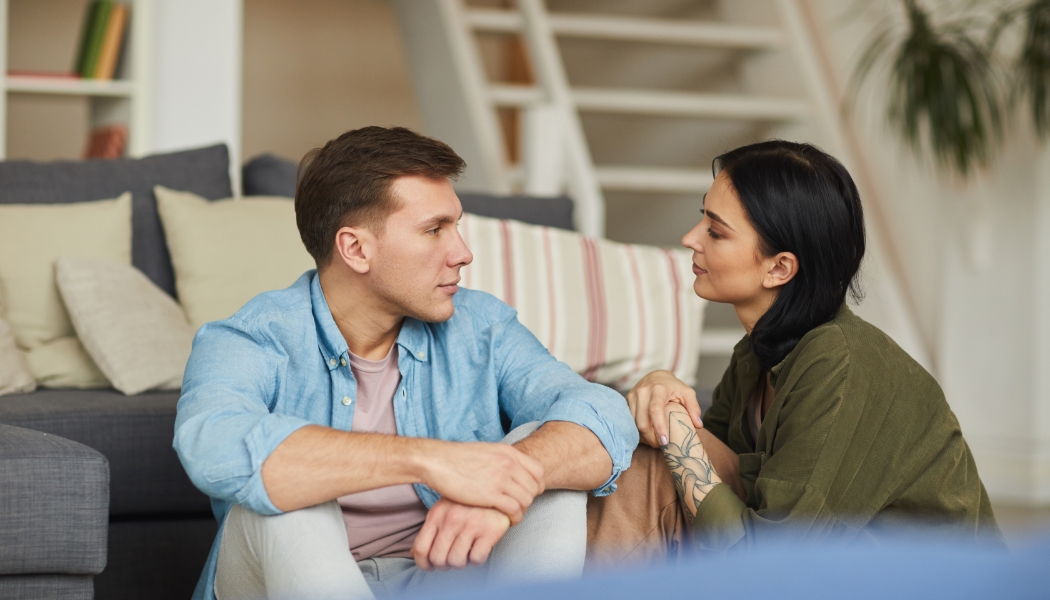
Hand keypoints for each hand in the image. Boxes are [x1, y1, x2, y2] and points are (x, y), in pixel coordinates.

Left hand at [412, 498, 510, 570]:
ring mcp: (470, 524)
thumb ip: (432, 528)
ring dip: (462, 563)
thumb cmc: (469, 502)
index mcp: (437, 514)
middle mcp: (451, 519)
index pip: (420, 548)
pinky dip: (477, 559)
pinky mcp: (489, 530)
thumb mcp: (445, 508)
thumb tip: (415, 553)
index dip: (423, 564)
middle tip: (452, 559)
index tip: (430, 567)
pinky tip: (479, 549)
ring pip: (457, 561)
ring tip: (467, 553)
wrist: (498, 488)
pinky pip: (477, 558)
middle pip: (438, 559)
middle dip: (444, 565)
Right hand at [420, 440, 543, 524]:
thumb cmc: (457, 459)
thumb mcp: (486, 451)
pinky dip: (514, 518)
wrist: (438, 461)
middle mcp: (508, 463)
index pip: (538, 471)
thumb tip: (511, 469)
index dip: (536, 485)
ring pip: (526, 500)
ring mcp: (501, 478)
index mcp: (508, 452)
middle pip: (534, 487)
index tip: (526, 494)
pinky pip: (514, 509)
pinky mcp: (491, 494)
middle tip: (518, 507)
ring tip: (512, 516)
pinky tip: (506, 520)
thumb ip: (502, 460)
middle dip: (529, 500)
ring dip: (522, 510)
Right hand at [627, 370, 702, 447]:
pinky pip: (630, 421)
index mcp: (658, 389)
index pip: (655, 410)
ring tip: (655, 441)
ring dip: (644, 436)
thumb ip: (694, 407)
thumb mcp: (687, 393)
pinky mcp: (627, 401)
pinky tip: (647, 435)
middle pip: (642, 421)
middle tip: (661, 446)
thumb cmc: (673, 387)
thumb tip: (698, 425)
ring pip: (634, 424)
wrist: (655, 376)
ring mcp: (632, 396)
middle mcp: (642, 392)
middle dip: (651, 438)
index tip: (665, 442)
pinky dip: (638, 431)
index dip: (659, 427)